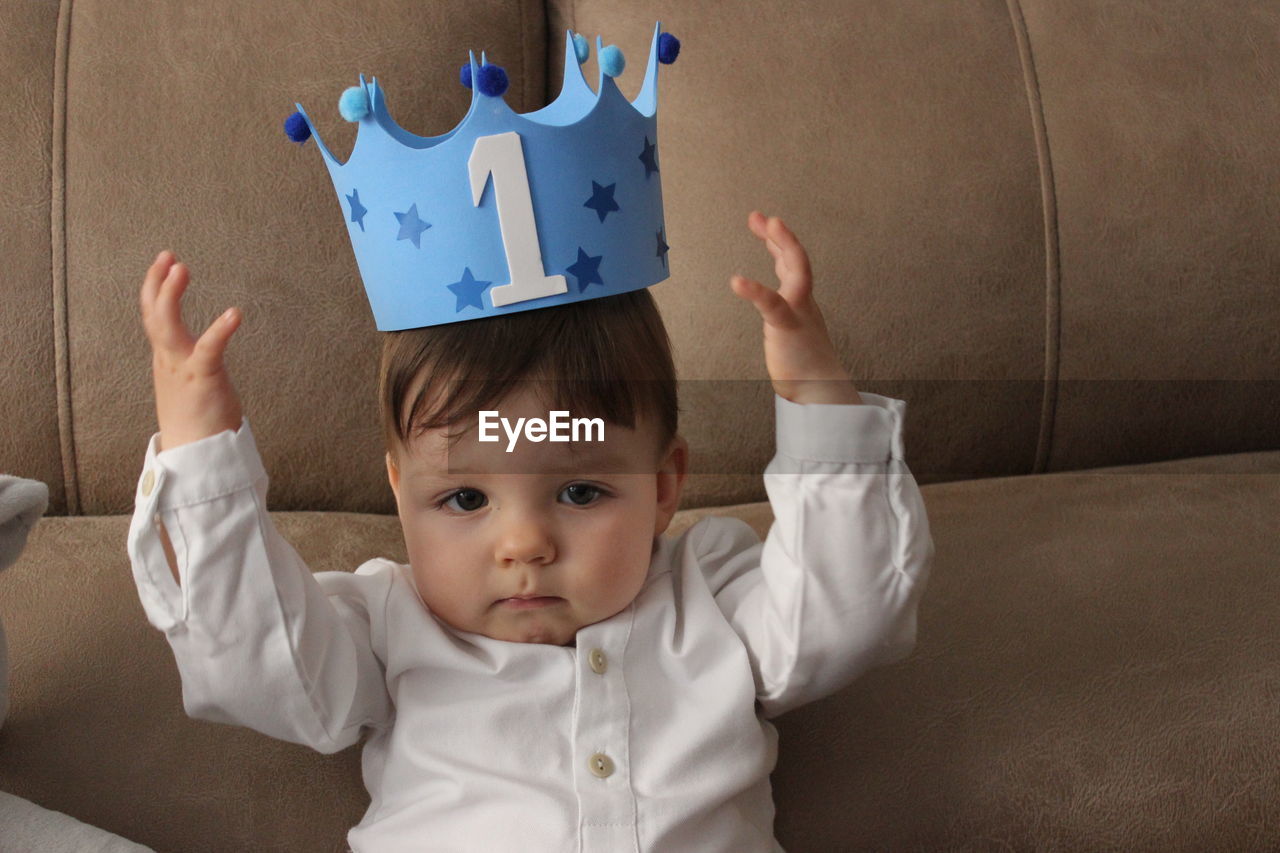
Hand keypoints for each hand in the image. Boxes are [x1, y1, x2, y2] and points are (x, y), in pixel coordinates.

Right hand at [140, 250, 244, 451]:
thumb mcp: (188, 386)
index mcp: (166, 360)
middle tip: (167, 255)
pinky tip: (234, 313)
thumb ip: (190, 367)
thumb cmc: (199, 423)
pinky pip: (209, 349)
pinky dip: (220, 329)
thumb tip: (200, 357)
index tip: (165, 264)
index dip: (155, 289)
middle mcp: (168, 361)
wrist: (196, 456)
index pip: (154, 318)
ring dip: (171, 295)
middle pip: (153, 315)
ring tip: (181, 268)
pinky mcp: (202, 379)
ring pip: (167, 326)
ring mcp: (182, 369)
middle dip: (157, 283)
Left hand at [730, 211, 861, 404]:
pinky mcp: (788, 328)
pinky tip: (737, 280)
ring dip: (784, 244)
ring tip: (767, 223)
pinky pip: (773, 305)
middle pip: (797, 259)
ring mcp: (799, 312)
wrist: (820, 390)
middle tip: (761, 217)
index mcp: (802, 302)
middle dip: (780, 235)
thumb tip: (773, 309)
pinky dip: (755, 290)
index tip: (766, 223)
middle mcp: (803, 301)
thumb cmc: (805, 365)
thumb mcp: (791, 330)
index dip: (779, 242)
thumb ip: (782, 315)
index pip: (791, 265)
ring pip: (797, 271)